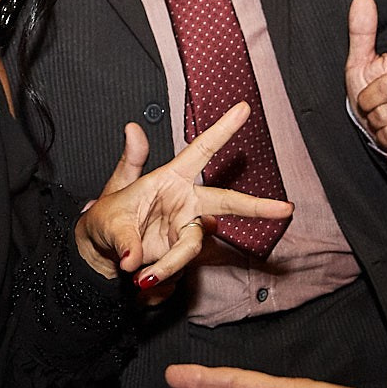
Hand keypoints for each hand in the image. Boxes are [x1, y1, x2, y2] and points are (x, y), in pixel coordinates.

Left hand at [75, 103, 291, 287]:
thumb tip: (133, 129)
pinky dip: (161, 274)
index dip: (222, 130)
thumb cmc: (109, 217)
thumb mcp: (113, 191)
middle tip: (286, 209)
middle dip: (256, 207)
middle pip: (225, 202)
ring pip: (193, 245)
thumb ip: (127, 165)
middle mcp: (185, 202)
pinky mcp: (180, 254)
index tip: (243, 108)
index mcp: (171, 178)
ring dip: (170, 263)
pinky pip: (179, 266)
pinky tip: (143, 279)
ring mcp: (186, 229)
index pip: (200, 151)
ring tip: (142, 277)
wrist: (101, 253)